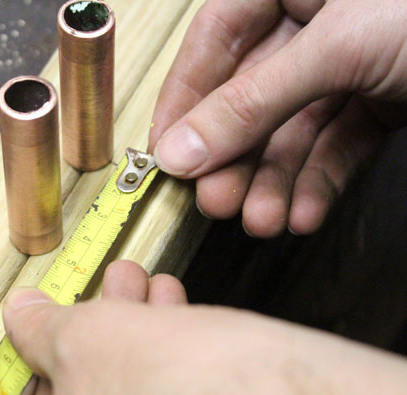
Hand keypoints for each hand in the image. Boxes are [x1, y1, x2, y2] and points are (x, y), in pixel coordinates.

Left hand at [0, 260, 185, 394]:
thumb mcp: (82, 341)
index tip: (13, 359)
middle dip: (72, 344)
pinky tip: (162, 306)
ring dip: (119, 333)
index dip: (4, 392)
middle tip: (77, 303)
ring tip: (129, 286)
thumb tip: (23, 314)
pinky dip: (151, 352)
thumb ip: (37, 328)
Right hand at [149, 0, 406, 236]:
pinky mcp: (380, 100)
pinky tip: (303, 211)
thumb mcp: (339, 46)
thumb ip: (256, 100)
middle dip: (235, 157)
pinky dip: (319, 183)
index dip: (184, 97)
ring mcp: (348, 63)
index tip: (165, 151)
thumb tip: (181, 148)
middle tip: (216, 198)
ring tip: (262, 218)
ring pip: (291, 131)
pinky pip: (337, 145)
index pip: (215, 39)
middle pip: (250, 97)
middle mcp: (314, 23)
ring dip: (273, 183)